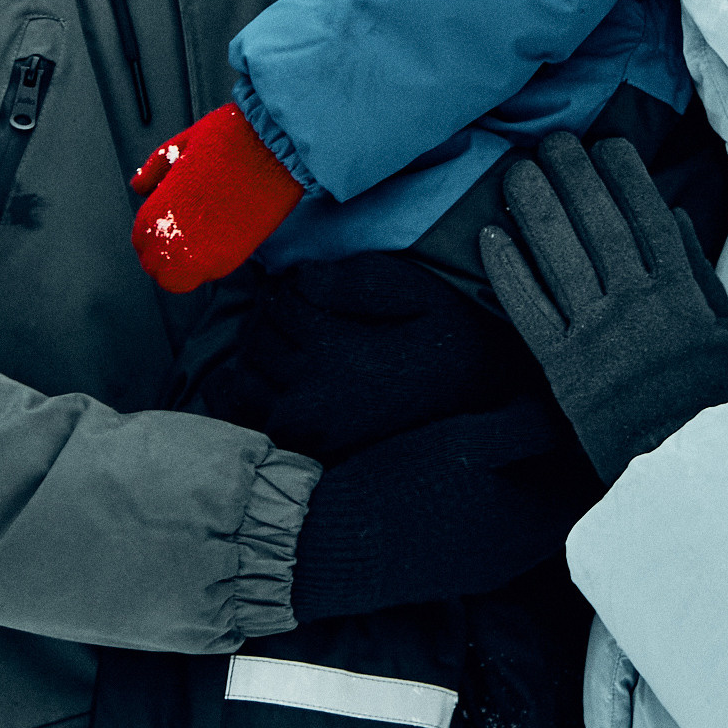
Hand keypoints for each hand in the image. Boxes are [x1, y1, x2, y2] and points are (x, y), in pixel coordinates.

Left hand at [130, 102, 305, 292]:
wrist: (275, 146)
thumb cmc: (231, 138)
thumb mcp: (182, 144)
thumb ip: (155, 168)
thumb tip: (139, 185)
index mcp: (160, 209)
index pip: (142, 241)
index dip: (149, 236)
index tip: (160, 226)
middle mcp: (179, 238)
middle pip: (157, 268)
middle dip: (163, 256)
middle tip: (176, 236)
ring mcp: (208, 252)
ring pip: (182, 278)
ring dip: (184, 263)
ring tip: (196, 240)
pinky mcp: (235, 256)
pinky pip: (212, 272)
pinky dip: (209, 262)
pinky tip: (216, 240)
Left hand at [202, 254, 550, 459]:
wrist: (480, 413)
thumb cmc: (452, 346)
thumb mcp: (419, 296)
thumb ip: (356, 280)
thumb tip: (300, 277)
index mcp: (333, 352)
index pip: (281, 299)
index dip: (292, 282)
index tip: (311, 282)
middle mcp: (307, 394)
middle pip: (259, 334)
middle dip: (274, 312)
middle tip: (302, 307)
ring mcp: (302, 428)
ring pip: (247, 371)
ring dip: (260, 348)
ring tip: (293, 339)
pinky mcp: (304, 450)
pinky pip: (249, 413)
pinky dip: (249, 389)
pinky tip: (278, 377)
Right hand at [287, 403, 598, 623]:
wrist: (330, 547)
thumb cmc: (400, 488)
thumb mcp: (466, 442)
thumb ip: (527, 426)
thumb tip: (567, 411)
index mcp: (533, 523)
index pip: (590, 485)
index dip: (593, 444)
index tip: (589, 409)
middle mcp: (521, 555)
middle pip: (566, 505)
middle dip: (568, 464)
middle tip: (560, 416)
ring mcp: (489, 566)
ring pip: (535, 519)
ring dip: (538, 483)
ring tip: (525, 438)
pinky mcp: (459, 569)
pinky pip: (505, 532)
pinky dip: (509, 502)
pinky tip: (486, 475)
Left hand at [478, 132, 727, 483]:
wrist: (688, 469)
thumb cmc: (708, 398)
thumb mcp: (723, 329)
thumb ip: (698, 271)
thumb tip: (672, 215)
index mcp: (680, 293)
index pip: (647, 217)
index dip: (623, 175)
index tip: (605, 144)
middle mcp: (636, 306)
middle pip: (599, 225)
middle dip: (574, 176)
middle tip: (552, 141)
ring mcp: (597, 336)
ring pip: (560, 258)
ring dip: (535, 209)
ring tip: (518, 171)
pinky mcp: (562, 369)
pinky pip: (529, 312)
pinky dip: (509, 274)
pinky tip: (490, 237)